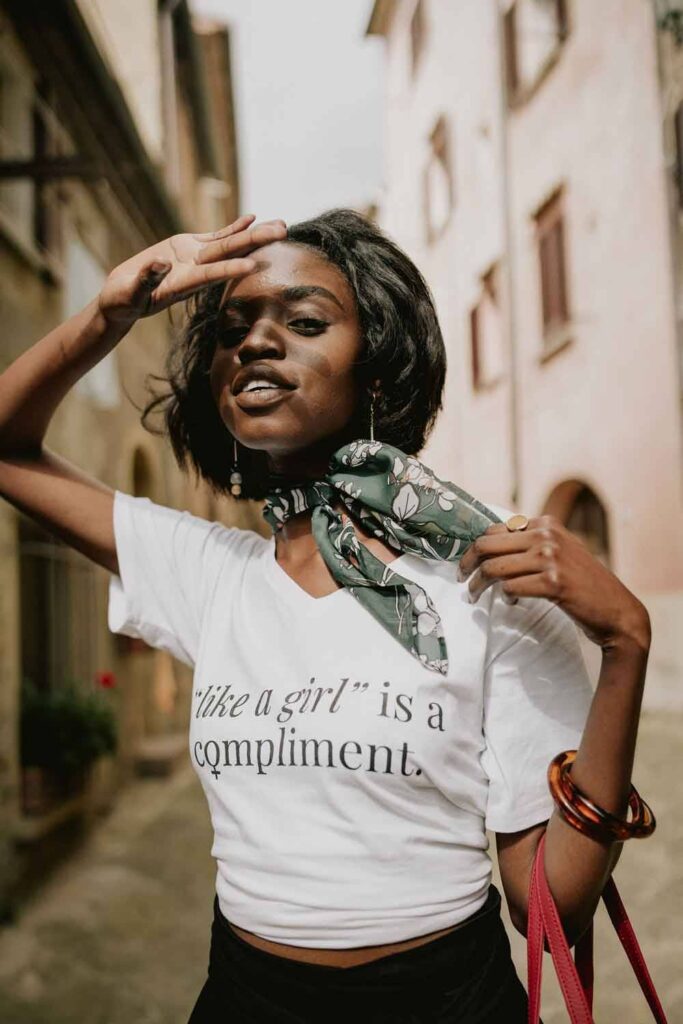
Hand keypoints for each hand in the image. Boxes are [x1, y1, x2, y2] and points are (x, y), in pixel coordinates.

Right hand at [97, 214, 285, 325]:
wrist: (122, 299)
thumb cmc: (124, 300)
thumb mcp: (131, 292)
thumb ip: (147, 279)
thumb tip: (161, 264)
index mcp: (183, 284)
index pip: (211, 276)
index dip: (231, 270)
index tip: (255, 265)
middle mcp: (196, 271)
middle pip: (230, 254)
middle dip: (256, 242)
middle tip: (282, 231)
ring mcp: (195, 259)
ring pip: (229, 244)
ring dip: (254, 235)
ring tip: (280, 224)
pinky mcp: (188, 248)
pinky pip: (217, 237)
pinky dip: (234, 228)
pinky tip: (253, 218)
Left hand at [458, 515, 650, 652]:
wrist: (617, 611)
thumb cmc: (584, 584)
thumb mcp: (560, 552)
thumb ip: (531, 544)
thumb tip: (489, 546)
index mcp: (546, 523)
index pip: (494, 529)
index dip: (474, 548)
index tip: (466, 564)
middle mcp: (547, 535)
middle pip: (487, 545)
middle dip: (468, 564)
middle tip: (462, 581)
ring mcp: (551, 558)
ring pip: (494, 568)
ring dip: (478, 585)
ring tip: (474, 596)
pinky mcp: (553, 582)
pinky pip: (510, 587)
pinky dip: (505, 597)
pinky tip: (511, 602)